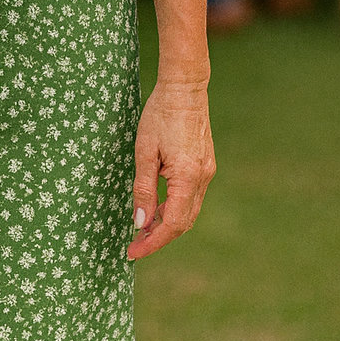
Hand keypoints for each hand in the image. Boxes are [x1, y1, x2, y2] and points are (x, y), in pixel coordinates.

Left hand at [127, 78, 215, 260]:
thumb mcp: (144, 152)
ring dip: (166, 223)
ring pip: (188, 210)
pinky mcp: (205, 164)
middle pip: (183, 222)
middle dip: (159, 237)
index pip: (173, 224)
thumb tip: (140, 222)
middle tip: (133, 244)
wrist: (184, 88)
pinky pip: (191, 196)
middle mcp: (203, 178)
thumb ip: (143, 189)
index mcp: (188, 177)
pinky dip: (173, 207)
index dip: (153, 242)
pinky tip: (156, 206)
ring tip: (141, 228)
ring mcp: (207, 171)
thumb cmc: (160, 114)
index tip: (132, 252)